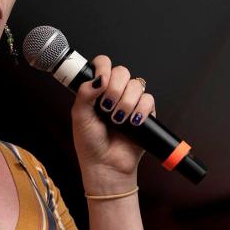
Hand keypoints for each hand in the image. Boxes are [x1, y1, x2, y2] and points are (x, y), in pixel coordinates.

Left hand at [71, 55, 155, 188]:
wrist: (106, 165)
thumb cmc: (90, 144)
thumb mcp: (79, 116)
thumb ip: (85, 93)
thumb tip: (98, 78)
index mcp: (97, 90)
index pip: (104, 64)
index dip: (104, 67)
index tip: (101, 81)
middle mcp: (114, 93)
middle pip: (122, 71)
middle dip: (115, 88)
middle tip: (106, 107)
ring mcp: (130, 102)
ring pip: (136, 85)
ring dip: (126, 103)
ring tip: (117, 120)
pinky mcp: (145, 114)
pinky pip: (149, 100)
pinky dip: (140, 111)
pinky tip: (132, 122)